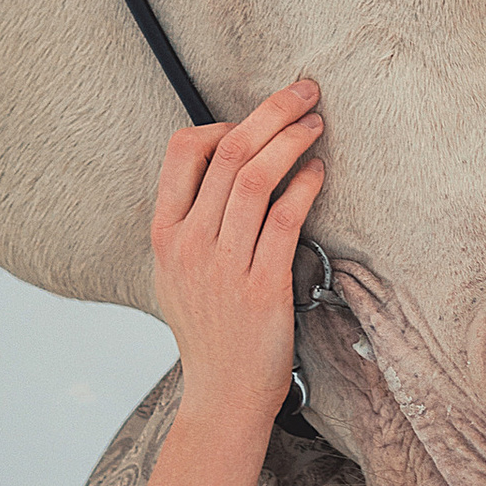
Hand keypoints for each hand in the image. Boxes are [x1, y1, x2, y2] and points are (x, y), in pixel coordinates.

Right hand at [147, 80, 326, 432]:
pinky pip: (285, 219)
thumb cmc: (211, 329)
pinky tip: (319, 172)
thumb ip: (194, 221)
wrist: (223, 394)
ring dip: (293, 139)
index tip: (254, 124)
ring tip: (318, 124)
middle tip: (305, 90)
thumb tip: (230, 166)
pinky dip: (305, 186)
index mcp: (165, 234)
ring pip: (257, 178)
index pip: (182, 151)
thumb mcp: (179, 271)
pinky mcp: (262, 286)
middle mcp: (190, 243)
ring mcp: (224, 265)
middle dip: (271, 111)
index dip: (221, 123)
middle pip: (229, 152)